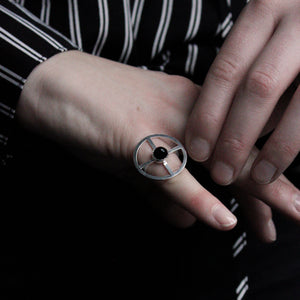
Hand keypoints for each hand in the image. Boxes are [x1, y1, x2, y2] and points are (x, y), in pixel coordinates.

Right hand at [16, 50, 299, 241]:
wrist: (56, 85)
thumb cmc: (99, 114)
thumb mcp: (138, 157)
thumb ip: (163, 190)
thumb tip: (189, 223)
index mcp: (187, 111)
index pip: (235, 148)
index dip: (258, 179)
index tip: (275, 209)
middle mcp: (184, 113)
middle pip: (238, 152)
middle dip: (270, 186)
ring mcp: (161, 123)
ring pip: (216, 160)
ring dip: (252, 192)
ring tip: (279, 220)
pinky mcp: (135, 137)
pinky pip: (172, 172)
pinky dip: (195, 197)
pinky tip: (220, 220)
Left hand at [186, 0, 299, 185]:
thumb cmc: (289, 38)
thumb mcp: (264, 46)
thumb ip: (245, 83)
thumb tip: (223, 135)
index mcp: (264, 12)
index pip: (225, 73)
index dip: (207, 116)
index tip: (197, 150)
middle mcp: (297, 19)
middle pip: (255, 89)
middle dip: (235, 138)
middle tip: (221, 173)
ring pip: (295, 104)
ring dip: (274, 148)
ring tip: (258, 178)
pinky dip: (294, 140)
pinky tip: (282, 160)